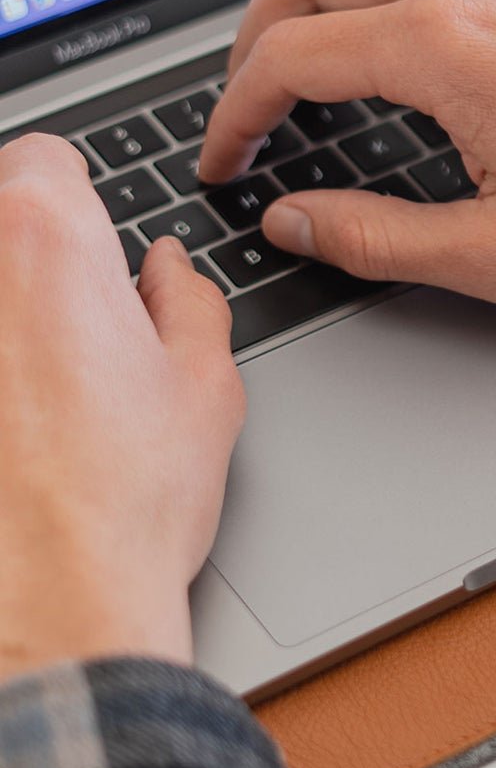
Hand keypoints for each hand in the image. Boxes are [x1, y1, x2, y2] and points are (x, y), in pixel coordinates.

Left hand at [0, 136, 243, 682]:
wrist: (50, 610)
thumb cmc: (128, 499)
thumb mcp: (204, 382)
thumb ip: (186, 298)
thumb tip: (164, 273)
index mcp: (47, 242)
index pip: (38, 157)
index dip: (74, 198)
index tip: (92, 247)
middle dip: (30, 264)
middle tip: (71, 329)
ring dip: (8, 323)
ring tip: (37, 394)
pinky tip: (17, 433)